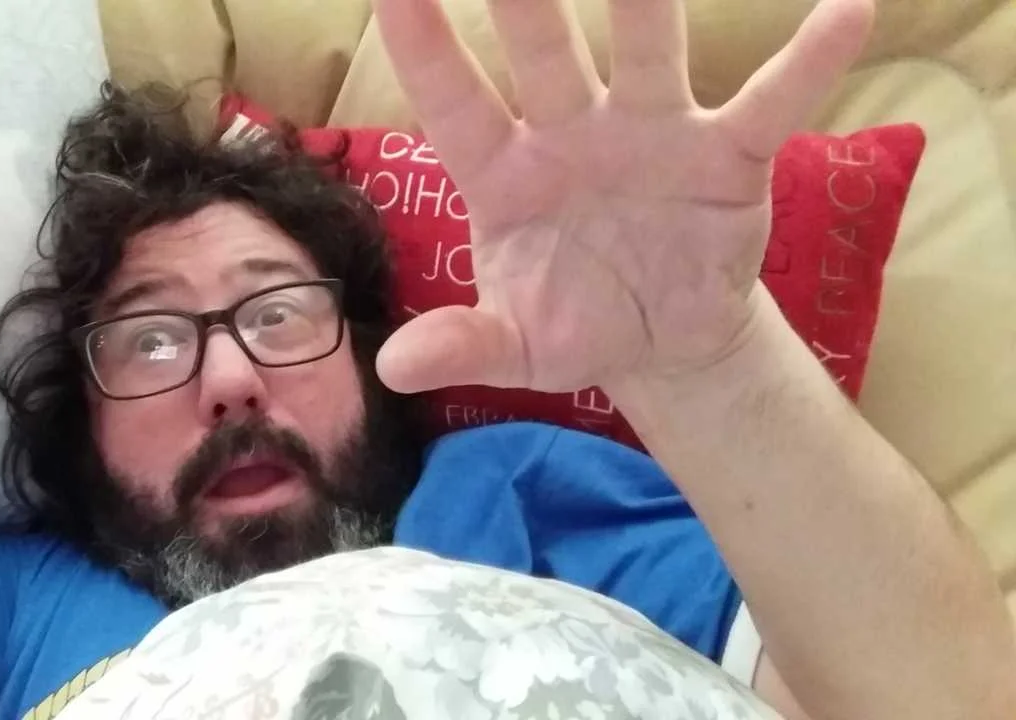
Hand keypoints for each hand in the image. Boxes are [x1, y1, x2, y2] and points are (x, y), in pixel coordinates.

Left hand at [372, 0, 873, 393]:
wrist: (662, 345)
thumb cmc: (574, 326)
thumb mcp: (516, 345)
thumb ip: (461, 345)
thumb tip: (392, 367)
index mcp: (504, 173)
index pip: (454, 99)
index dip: (424, 45)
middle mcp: (570, 132)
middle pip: (544, 47)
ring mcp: (650, 134)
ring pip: (645, 48)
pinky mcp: (726, 157)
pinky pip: (770, 104)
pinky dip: (808, 64)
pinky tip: (848, 12)